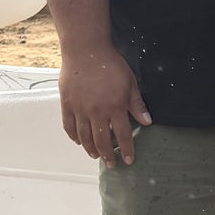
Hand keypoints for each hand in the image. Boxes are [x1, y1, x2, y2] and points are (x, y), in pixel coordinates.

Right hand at [59, 49, 151, 164]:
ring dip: (91, 149)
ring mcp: (80, 109)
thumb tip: (147, 122)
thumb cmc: (110, 64)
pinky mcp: (67, 104)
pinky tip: (79, 142)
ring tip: (96, 156)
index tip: (128, 160)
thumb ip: (137, 104)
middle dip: (108, 155)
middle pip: (102, 140)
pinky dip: (74, 137)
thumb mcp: (130, 82)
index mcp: (115, 106)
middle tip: (112, 164)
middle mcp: (97, 111)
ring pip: (85, 137)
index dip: (126, 149)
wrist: (85, 50)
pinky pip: (69, 126)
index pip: (123, 134)